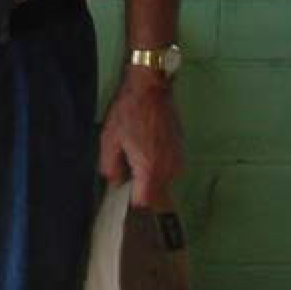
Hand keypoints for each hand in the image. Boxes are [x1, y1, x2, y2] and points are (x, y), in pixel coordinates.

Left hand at [98, 65, 183, 208]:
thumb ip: (110, 167)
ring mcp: (178, 159)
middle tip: (126, 169)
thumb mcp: (109, 139)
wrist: (151, 87)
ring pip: (163, 181)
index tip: (121, 190)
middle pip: (155, 194)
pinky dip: (158, 164)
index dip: (130, 199)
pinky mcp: (181, 150)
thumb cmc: (128, 111)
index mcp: (149, 168)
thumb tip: (115, 182)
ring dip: (150, 176)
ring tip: (136, 153)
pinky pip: (169, 168)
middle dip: (140, 187)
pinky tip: (147, 146)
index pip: (143, 202)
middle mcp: (169, 168)